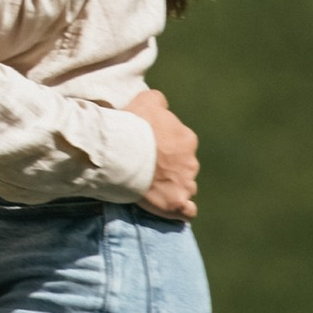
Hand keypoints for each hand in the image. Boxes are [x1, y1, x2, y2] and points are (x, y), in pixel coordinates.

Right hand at [127, 85, 198, 220]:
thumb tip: (162, 104)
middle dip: (171, 167)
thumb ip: (159, 101)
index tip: (149, 148)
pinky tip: (174, 207)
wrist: (122, 151)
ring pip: (185, 186)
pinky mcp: (176, 203)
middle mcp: (191, 162)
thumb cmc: (133, 125)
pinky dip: (182, 209)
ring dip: (174, 187)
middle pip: (184, 166)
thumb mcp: (146, 100)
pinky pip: (187, 211)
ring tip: (154, 187)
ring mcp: (184, 184)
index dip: (165, 147)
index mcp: (187, 139)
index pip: (182, 144)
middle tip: (148, 167)